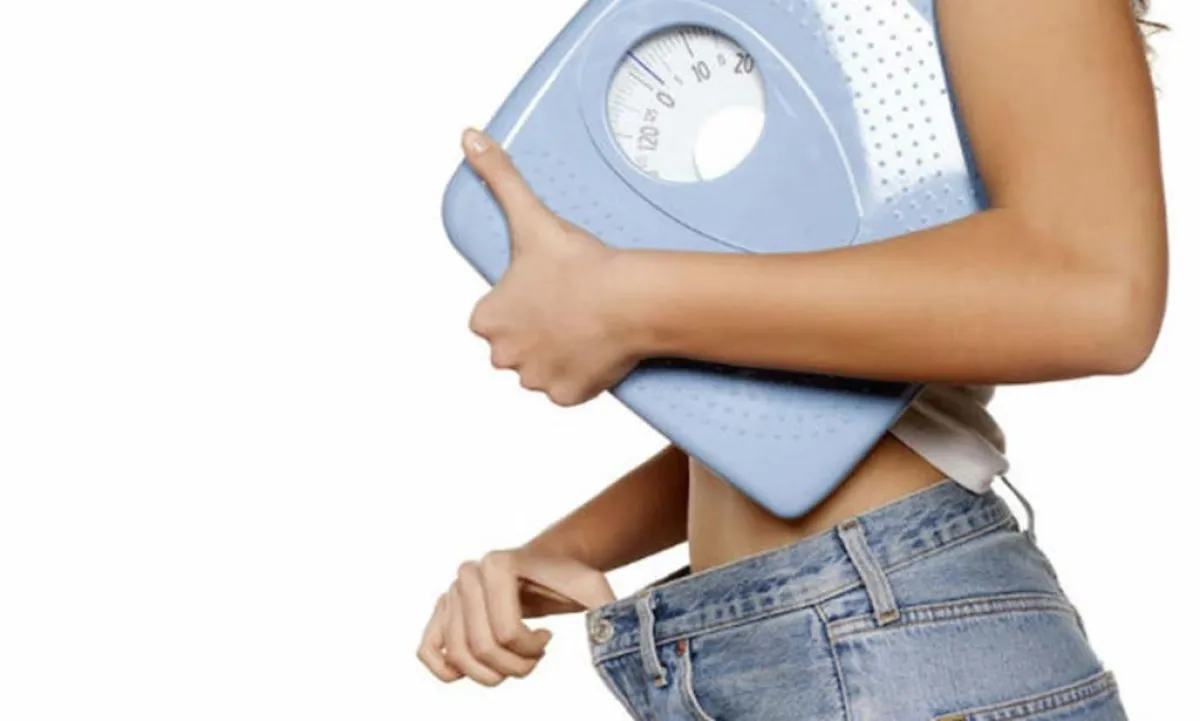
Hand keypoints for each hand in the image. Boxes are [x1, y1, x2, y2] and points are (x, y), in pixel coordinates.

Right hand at [416, 546, 616, 686]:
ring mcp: (451, 593)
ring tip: (516, 662)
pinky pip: (428, 650)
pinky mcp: (441, 612)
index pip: (506, 632)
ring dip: (490, 675)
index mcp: (497, 564)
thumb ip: (609, 608)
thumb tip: (613, 631)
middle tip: (535, 657)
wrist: (547, 564)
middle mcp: (467, 575)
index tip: (549, 638)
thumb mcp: (594, 588)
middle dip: (514, 666)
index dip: (531, 650)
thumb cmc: (569, 578)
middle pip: (481, 647)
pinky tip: (477, 669)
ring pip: (458, 656)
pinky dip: (447, 670)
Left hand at [462, 128, 643, 406]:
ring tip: (584, 328)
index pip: (495, 317)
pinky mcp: (565, 396)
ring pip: (541, 368)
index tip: (547, 291)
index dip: (522, 303)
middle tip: (569, 309)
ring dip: (558, 354)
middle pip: (517, 346)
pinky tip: (594, 351)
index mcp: (487, 320)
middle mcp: (503, 355)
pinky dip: (580, 377)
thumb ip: (498, 176)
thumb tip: (468, 138)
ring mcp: (535, 379)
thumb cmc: (580, 264)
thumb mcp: (529, 216)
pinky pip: (567, 389)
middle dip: (539, 332)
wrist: (627, 300)